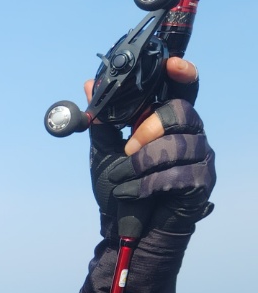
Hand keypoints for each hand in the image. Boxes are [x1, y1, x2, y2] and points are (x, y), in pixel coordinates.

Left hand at [86, 57, 215, 235]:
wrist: (123, 228)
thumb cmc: (119, 188)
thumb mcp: (105, 151)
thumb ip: (102, 119)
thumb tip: (91, 84)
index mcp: (169, 121)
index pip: (185, 88)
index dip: (182, 73)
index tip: (170, 64)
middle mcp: (190, 134)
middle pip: (181, 111)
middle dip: (149, 127)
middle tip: (128, 148)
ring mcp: (200, 158)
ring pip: (179, 144)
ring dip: (142, 162)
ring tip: (124, 178)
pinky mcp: (201, 183)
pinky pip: (178, 174)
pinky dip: (147, 184)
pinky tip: (130, 193)